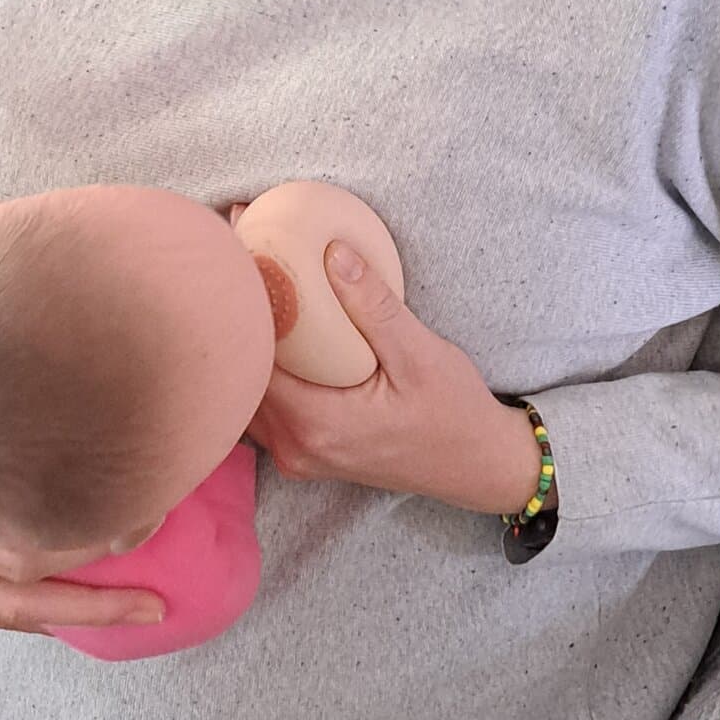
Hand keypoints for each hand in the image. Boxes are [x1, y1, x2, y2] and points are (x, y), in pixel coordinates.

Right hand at [0, 324, 165, 633]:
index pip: (4, 480)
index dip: (73, 486)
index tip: (135, 467)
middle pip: (19, 545)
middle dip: (96, 541)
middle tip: (159, 518)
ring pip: (13, 595)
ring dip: (86, 602)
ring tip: (150, 598)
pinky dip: (53, 618)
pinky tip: (106, 617)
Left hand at [228, 214, 540, 516]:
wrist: (477, 466)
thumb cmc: (453, 412)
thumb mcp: (420, 353)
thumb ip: (373, 305)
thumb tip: (333, 253)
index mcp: (317, 423)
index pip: (255, 360)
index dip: (247, 310)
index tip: (247, 264)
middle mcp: (296, 447)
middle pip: (244, 379)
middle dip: (242, 327)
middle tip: (245, 272)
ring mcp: (297, 458)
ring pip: (249, 399)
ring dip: (250, 354)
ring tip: (259, 301)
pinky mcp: (305, 457)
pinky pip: (265, 413)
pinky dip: (264, 378)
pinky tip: (278, 344)